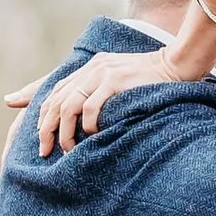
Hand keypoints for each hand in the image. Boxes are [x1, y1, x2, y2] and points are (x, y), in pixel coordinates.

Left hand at [8, 45, 199, 153]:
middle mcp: (90, 68)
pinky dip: (86, 125)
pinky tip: (91, 136)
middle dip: (46, 129)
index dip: (41, 115)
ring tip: (69, 150)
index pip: (54, 91)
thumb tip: (68, 112)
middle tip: (44, 151)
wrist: (176, 65)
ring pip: (68, 107)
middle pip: (55, 101)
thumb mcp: (117, 81)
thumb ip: (98, 91)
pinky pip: (90, 107)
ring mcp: (101, 73)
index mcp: (88, 68)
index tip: (39, 137)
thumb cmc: (149, 80)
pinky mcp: (114, 81)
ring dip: (65, 133)